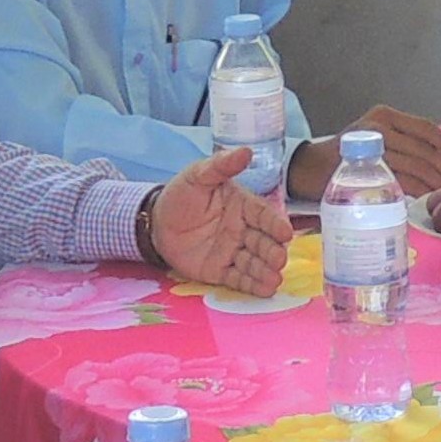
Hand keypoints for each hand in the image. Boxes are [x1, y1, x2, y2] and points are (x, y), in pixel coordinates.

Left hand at [151, 147, 291, 292]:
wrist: (155, 223)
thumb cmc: (180, 196)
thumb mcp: (197, 176)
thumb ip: (221, 166)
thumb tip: (246, 151)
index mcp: (242, 206)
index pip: (263, 215)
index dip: (275, 224)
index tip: (285, 233)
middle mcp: (243, 230)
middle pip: (264, 242)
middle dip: (273, 251)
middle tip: (279, 258)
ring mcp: (233, 252)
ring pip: (255, 262)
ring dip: (267, 271)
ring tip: (275, 279)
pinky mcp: (221, 271)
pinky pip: (239, 279)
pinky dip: (253, 285)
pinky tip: (265, 290)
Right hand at [356, 106, 440, 190]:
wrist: (312, 167)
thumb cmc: (349, 155)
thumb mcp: (376, 136)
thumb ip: (404, 141)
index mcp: (386, 115)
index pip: (425, 127)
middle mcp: (379, 127)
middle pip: (423, 150)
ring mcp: (372, 148)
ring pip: (414, 167)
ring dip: (434, 183)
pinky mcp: (366, 171)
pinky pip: (400, 182)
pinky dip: (417, 191)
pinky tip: (426, 198)